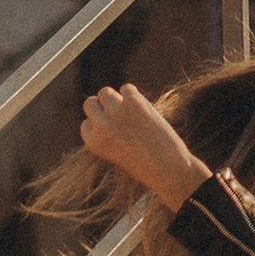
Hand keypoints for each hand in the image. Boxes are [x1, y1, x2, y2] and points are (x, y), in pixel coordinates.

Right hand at [80, 83, 205, 212]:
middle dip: (102, 107)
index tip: (113, 131)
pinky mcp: (133, 102)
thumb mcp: (118, 152)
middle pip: (90, 104)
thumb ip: (108, 134)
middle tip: (119, 114)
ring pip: (105, 92)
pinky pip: (127, 88)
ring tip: (131, 110)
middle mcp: (100, 126)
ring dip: (116, 98)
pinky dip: (134, 96)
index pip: (86, 124)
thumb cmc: (145, 165)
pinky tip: (143, 108)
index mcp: (93, 142)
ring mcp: (116, 112)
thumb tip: (106, 107)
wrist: (168, 167)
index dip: (100, 125)